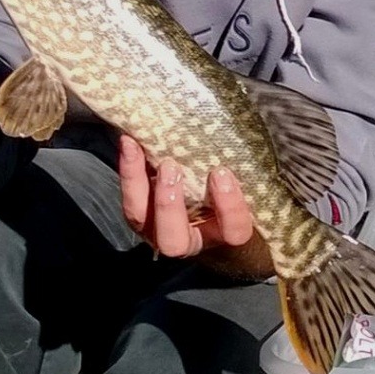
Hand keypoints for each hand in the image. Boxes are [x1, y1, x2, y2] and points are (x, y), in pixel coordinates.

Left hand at [118, 135, 254, 258]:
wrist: (203, 201)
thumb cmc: (228, 191)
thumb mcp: (239, 185)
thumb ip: (237, 171)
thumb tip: (247, 131)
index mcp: (223, 234)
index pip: (233, 232)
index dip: (229, 206)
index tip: (222, 173)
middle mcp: (188, 238)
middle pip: (174, 241)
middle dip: (169, 206)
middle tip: (171, 167)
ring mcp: (157, 228)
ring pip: (140, 218)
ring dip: (137, 184)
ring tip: (137, 149)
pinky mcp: (139, 212)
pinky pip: (128, 197)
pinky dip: (127, 169)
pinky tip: (128, 142)